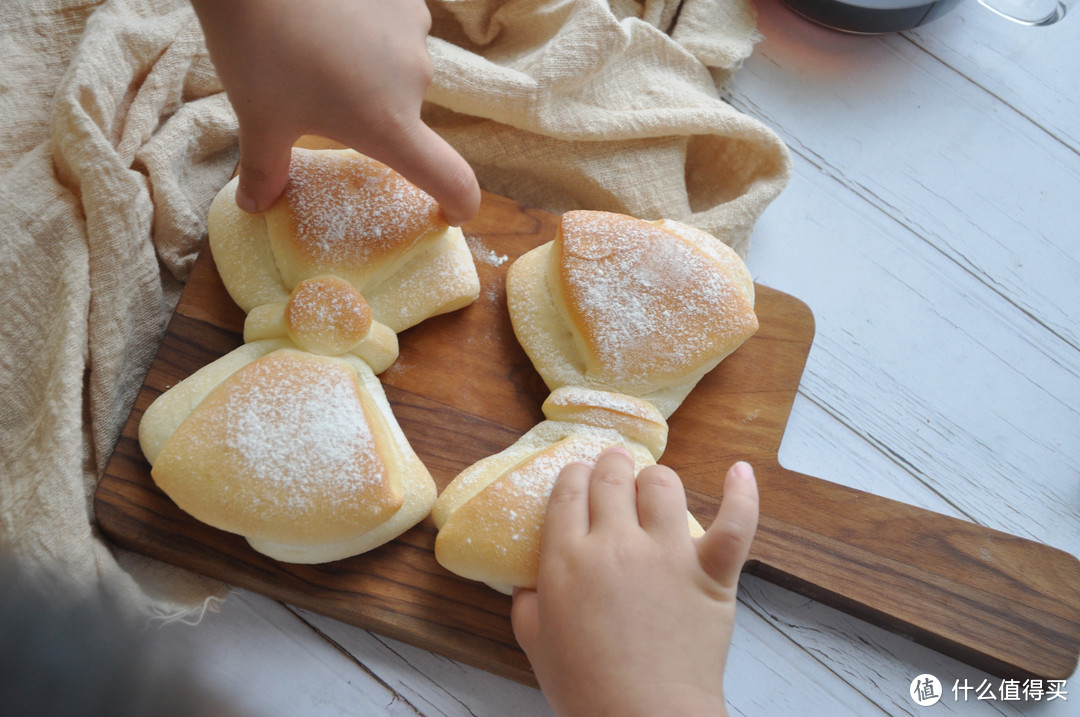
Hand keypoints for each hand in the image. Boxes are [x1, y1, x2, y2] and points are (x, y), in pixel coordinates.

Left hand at [190, 0, 479, 224]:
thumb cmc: (258, 48)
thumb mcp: (258, 117)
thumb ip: (265, 167)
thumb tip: (253, 205)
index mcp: (387, 125)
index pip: (451, 179)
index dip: (461, 202)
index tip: (450, 213)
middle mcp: (414, 81)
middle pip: (404, 113)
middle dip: (369, 110)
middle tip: (317, 90)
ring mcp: (414, 32)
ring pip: (398, 64)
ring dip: (370, 64)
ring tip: (319, 42)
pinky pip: (396, 22)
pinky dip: (370, 24)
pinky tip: (333, 11)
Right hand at [511, 447, 758, 716]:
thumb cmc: (585, 687)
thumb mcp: (535, 642)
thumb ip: (527, 602)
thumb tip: (528, 581)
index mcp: (568, 557)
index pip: (570, 490)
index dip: (575, 475)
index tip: (578, 477)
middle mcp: (617, 543)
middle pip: (613, 477)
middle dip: (611, 464)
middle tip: (614, 466)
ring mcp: (668, 554)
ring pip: (663, 486)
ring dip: (655, 478)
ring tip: (654, 484)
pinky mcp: (712, 572)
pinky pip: (736, 522)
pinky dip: (742, 494)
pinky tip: (739, 472)